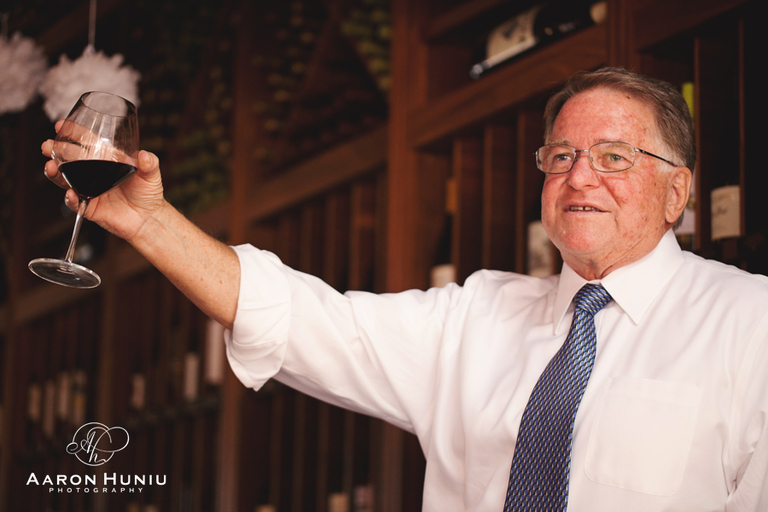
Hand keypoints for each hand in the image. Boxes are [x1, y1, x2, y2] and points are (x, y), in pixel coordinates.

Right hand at [42, 119, 166, 243]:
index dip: (72, 133)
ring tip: (51, 167)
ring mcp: (89, 189)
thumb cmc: (149, 193)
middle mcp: (93, 172)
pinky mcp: (89, 206)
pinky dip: (71, 198)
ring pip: (65, 178)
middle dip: (55, 151)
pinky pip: (76, 202)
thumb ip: (150, 163)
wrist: (148, 218)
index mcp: (106, 159)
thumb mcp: (151, 174)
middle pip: (69, 158)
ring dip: (56, 172)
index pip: (86, 142)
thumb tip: (145, 156)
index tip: (60, 126)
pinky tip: (70, 193)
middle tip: (47, 146)